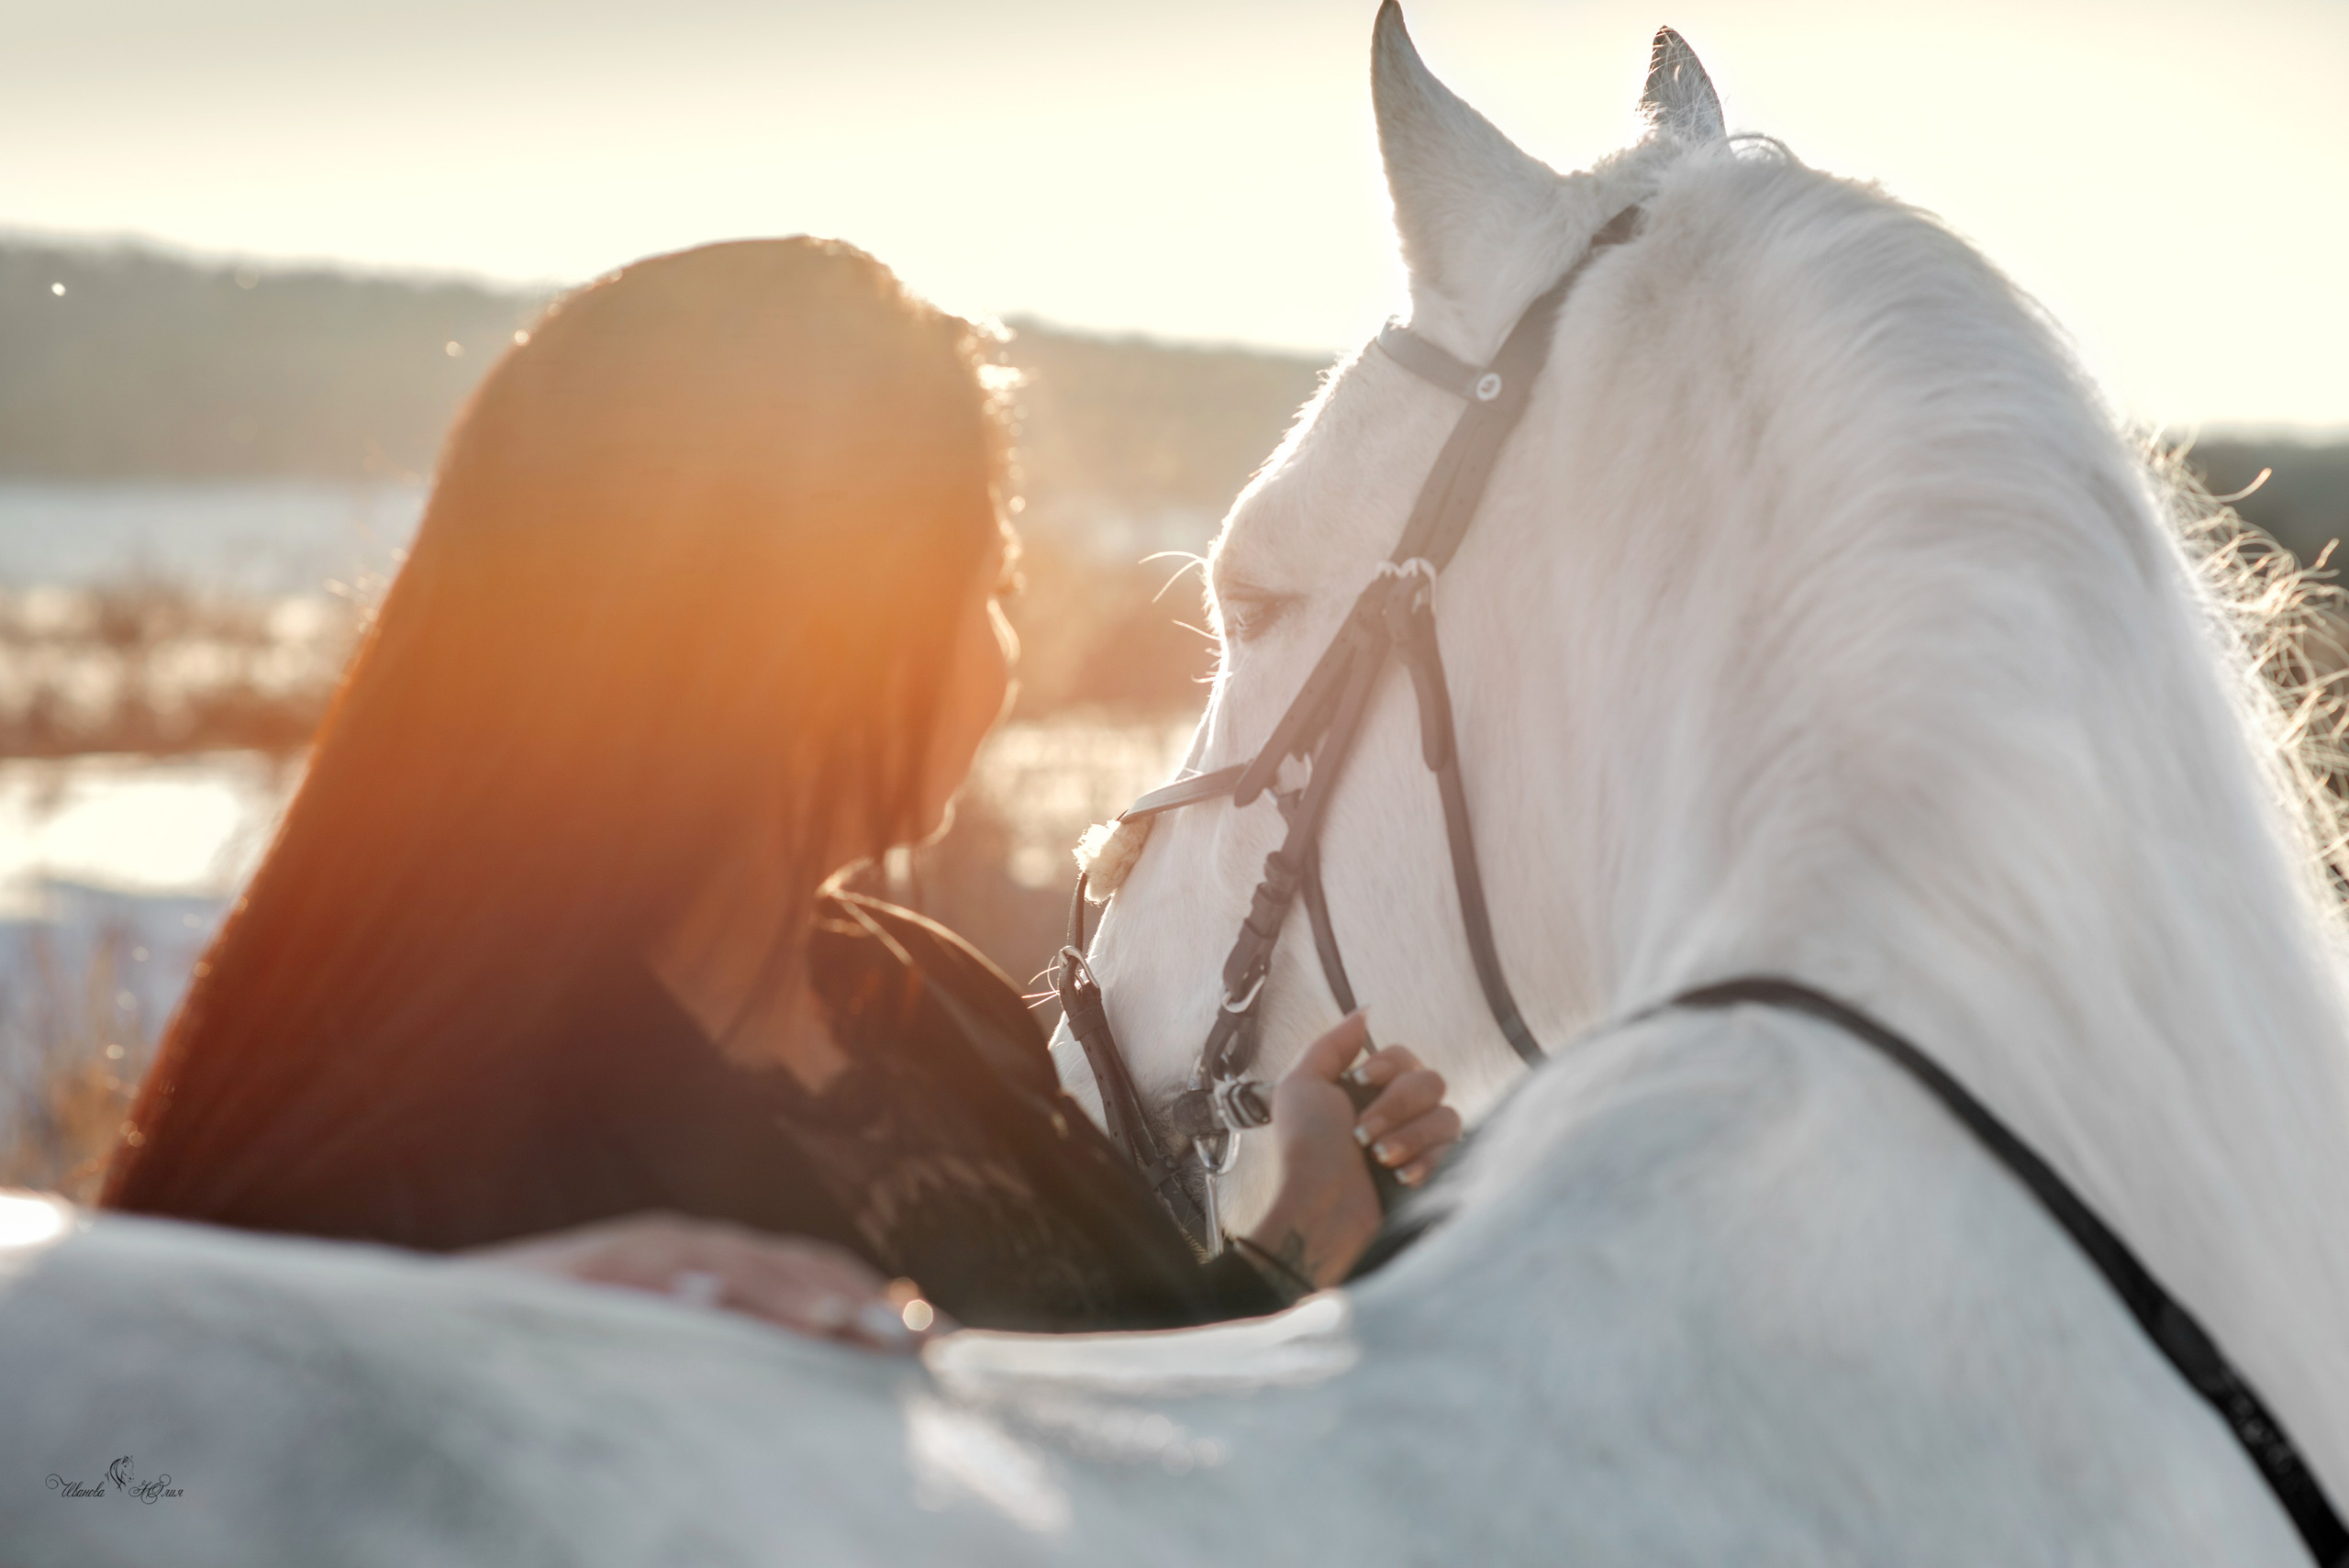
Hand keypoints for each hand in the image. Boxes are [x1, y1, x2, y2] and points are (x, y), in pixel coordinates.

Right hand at [463, 1211, 947, 1352]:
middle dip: (858, 1300)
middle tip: (915, 1342)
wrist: (455, 1330)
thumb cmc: (577, 1357)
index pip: (820, 1280)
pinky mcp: (583, 1270)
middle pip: (793, 1267)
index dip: (879, 1308)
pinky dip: (676, 1281)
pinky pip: (637, 1273)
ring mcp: (639, 1253)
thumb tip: (833, 1376)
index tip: (939, 1350)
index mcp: (724, 1268)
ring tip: (840, 1322)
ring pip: (727, 1264)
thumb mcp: (678, 1361)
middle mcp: (692, 1249)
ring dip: (785, 1290)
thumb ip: (747, 1355)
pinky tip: (706, 1298)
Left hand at [1240, 1011, 1461, 1295]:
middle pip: (1431, 1081)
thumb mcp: (1301, 1085)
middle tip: (1362, 1134)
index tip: (1361, 1080)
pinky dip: (1427, 1162)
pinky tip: (1401, 1180)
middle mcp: (1397, 1115)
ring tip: (1379, 1160)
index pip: (1404, 1056)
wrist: (1320, 1212)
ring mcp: (1419, 1146)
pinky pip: (1456, 1151)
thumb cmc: (1305, 1151)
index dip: (1388, 1065)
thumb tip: (1365, 1012)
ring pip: (1448, 1116)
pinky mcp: (1436, 1175)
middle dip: (1396, 1105)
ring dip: (1410, 1136)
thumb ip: (1332, 1045)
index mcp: (1367, 1092)